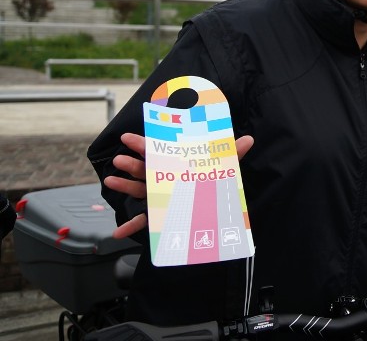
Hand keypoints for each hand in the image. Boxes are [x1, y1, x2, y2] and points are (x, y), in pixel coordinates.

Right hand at [106, 132, 254, 238]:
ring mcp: (162, 198)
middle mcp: (166, 180)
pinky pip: (144, 222)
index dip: (143, 144)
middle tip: (119, 160)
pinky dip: (131, 227)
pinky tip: (118, 233)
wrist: (215, 210)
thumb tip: (250, 139)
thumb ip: (233, 154)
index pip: (159, 152)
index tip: (128, 138)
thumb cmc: (213, 183)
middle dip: (132, 165)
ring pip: (140, 191)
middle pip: (146, 170)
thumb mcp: (222, 169)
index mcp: (177, 165)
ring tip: (110, 182)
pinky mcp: (161, 216)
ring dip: (125, 188)